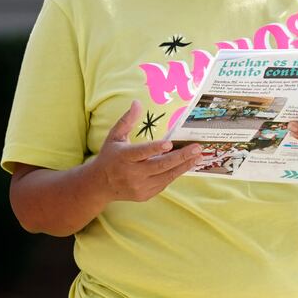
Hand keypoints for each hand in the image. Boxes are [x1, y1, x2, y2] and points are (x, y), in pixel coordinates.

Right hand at [89, 101, 203, 202]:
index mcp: (123, 157)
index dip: (154, 148)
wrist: (99, 185)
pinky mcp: (144, 195)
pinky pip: (164, 183)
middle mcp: (131, 173)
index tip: (169, 143)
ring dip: (183, 166)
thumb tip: (137, 102)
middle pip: (159, 165)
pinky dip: (175, 174)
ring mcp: (139, 186)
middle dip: (180, 157)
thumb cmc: (109, 157)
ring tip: (198, 157)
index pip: (140, 152)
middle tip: (196, 148)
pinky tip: (185, 165)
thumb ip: (127, 120)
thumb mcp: (114, 137)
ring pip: (166, 176)